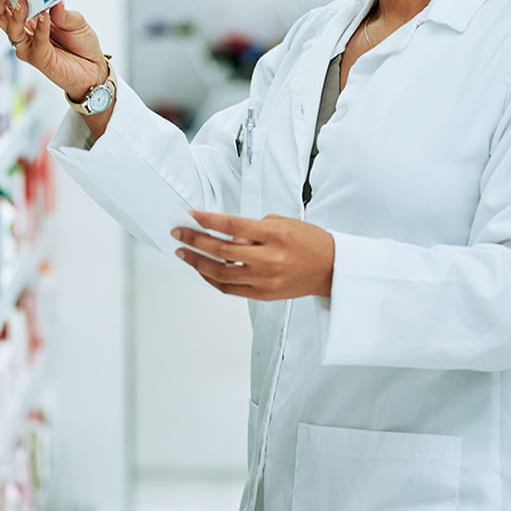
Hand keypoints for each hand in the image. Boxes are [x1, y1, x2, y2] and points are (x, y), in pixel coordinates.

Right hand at [0, 0, 105, 99]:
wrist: (93, 69)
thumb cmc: (81, 43)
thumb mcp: (76, 21)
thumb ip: (63, 12)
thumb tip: (54, 1)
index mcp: (29, 18)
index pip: (7, 1)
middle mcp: (24, 31)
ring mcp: (28, 46)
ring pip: (10, 29)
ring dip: (15, 13)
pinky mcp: (39, 58)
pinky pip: (35, 42)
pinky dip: (40, 28)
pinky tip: (44, 17)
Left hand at [172, 211, 335, 300]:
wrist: (332, 269)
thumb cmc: (309, 242)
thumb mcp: (283, 223)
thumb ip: (253, 228)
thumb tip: (227, 233)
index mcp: (275, 236)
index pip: (232, 225)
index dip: (207, 220)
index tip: (191, 215)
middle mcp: (268, 259)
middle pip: (221, 250)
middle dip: (194, 240)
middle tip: (178, 233)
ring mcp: (265, 280)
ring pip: (220, 273)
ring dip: (196, 261)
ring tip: (183, 252)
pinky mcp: (263, 295)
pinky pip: (229, 288)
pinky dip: (211, 279)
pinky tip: (201, 268)